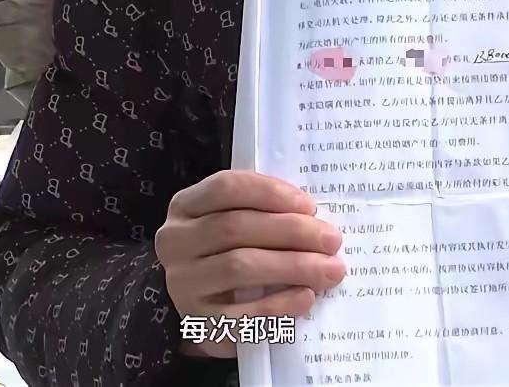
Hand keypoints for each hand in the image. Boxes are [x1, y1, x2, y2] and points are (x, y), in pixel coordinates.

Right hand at [155, 170, 344, 357]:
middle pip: (236, 227)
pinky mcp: (197, 321)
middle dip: (292, 231)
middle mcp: (176, 241)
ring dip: (292, 266)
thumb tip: (319, 222)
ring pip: (239, 267)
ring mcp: (182, 283)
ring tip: (330, 270)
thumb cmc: (236, 250)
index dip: (271, 193)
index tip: (310, 206)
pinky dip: (277, 305)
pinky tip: (305, 298)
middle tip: (333, 240)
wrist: (209, 304)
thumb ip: (269, 212)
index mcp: (187, 205)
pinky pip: (239, 314)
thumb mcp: (242, 220)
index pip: (226, 188)